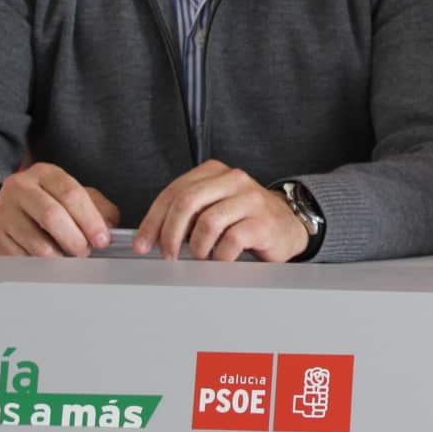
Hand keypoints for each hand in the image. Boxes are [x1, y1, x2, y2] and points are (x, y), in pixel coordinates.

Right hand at [0, 163, 118, 256]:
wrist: (6, 209)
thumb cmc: (48, 203)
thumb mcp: (73, 197)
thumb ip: (97, 207)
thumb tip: (110, 226)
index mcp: (44, 173)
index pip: (71, 194)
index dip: (90, 220)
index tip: (103, 240)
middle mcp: (18, 186)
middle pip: (51, 215)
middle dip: (75, 239)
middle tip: (85, 253)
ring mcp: (0, 210)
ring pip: (35, 242)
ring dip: (58, 258)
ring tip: (68, 261)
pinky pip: (18, 258)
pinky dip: (38, 267)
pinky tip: (47, 266)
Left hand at [132, 161, 309, 262]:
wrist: (288, 225)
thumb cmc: (245, 219)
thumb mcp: (214, 206)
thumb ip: (187, 213)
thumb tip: (151, 237)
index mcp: (214, 172)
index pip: (173, 192)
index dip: (152, 221)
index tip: (143, 244)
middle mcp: (233, 179)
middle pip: (187, 202)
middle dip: (169, 234)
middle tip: (167, 255)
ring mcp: (250, 199)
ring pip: (208, 222)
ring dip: (197, 247)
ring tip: (200, 257)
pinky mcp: (263, 222)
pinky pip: (231, 241)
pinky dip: (219, 256)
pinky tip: (221, 259)